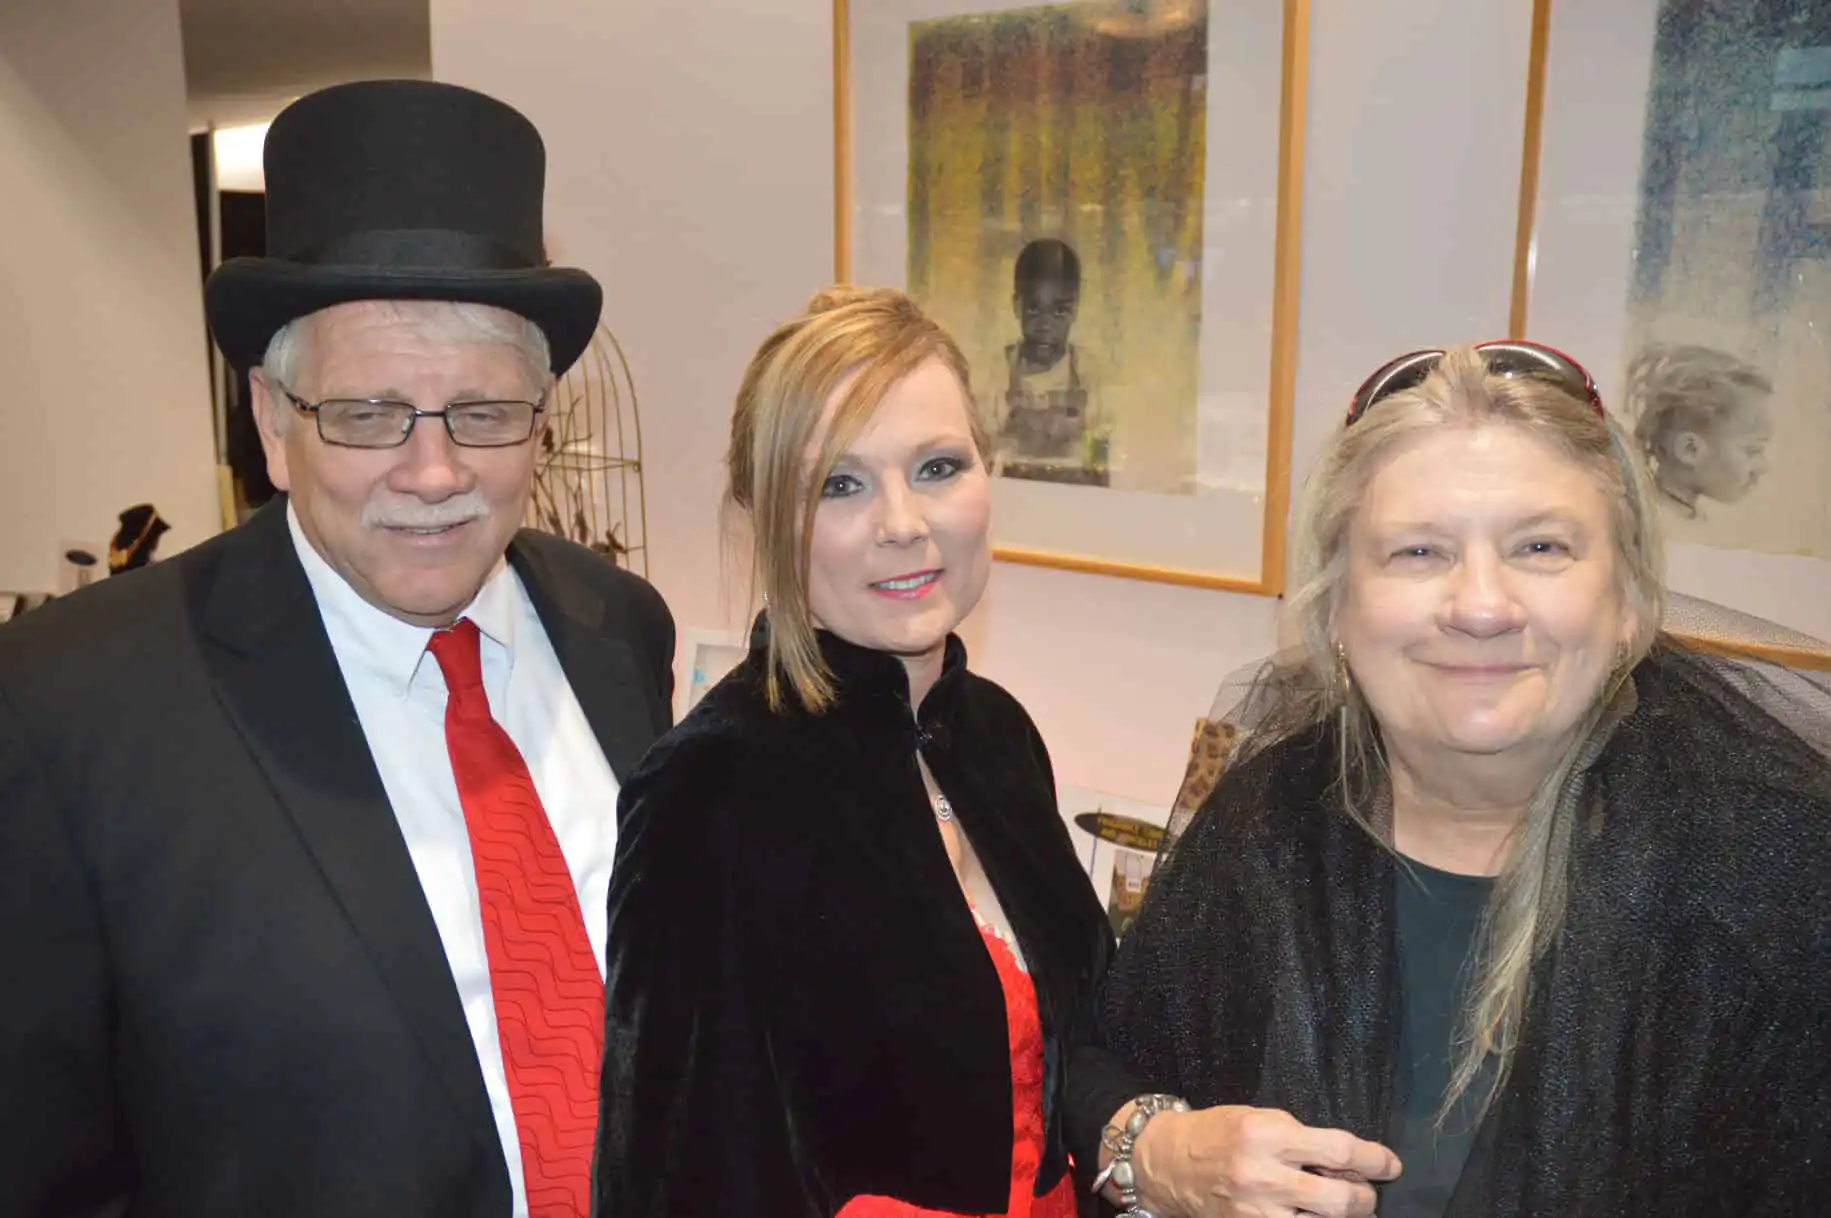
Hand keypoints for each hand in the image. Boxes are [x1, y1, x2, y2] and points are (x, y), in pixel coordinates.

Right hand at [1130, 1105, 1400, 1217]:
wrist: (1165, 1162)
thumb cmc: (1216, 1132)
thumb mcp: (1259, 1117)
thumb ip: (1301, 1138)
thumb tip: (1346, 1163)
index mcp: (1265, 1134)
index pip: (1338, 1150)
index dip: (1373, 1159)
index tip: (1390, 1164)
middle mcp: (1262, 1175)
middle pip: (1339, 1199)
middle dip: (1363, 1198)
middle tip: (1364, 1192)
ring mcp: (1255, 1211)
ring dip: (1341, 1216)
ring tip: (1339, 1205)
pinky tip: (1309, 1214)